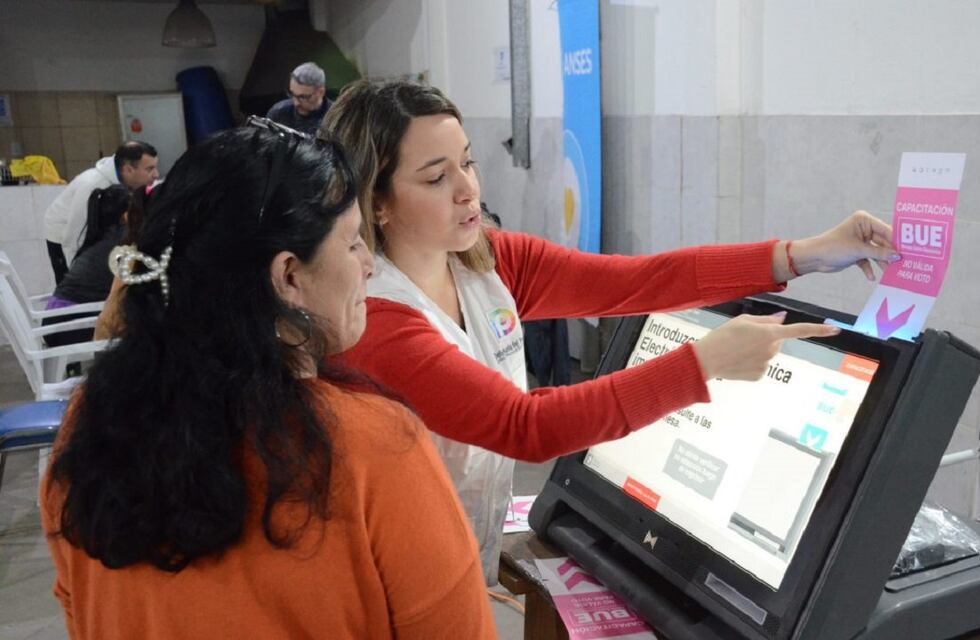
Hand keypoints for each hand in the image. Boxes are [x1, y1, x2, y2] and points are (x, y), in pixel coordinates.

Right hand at [692, 312, 840, 380]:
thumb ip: (765, 320)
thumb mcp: (743, 320)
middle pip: (777, 341)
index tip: (836, 329)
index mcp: (769, 333)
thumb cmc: (722, 336)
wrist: (706, 360)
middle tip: (744, 337)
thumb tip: (781, 320)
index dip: (819, 329)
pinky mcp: (759, 375)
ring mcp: (767, 364)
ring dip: (757, 350)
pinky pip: (761, 366)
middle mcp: (772, 350)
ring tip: (737, 349)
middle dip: (766, 338)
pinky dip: (751, 363)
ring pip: (768, 354)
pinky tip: (737, 361)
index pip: (799, 330)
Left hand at [777, 210, 900, 281]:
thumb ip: (880, 253)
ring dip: (882, 262)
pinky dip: (869, 268)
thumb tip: (898, 255)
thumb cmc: (833, 247)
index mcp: (864, 220)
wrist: (814, 258)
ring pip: (876, 252)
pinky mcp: (856, 253)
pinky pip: (867, 260)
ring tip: (892, 273)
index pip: (886, 229)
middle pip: (883, 242)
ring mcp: (860, 241)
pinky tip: (871, 277)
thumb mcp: (859, 250)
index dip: (898, 240)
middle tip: (905, 263)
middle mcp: (863, 229)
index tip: (911, 249)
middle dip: (891, 254)